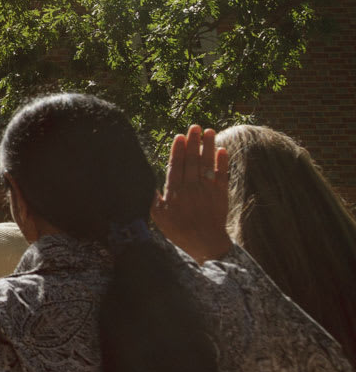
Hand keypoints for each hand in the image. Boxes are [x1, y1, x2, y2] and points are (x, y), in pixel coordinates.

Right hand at [154, 124, 232, 260]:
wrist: (205, 244)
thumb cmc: (179, 231)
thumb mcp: (158, 218)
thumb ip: (154, 199)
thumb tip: (148, 183)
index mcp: (175, 193)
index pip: (175, 166)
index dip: (178, 150)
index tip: (179, 136)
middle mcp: (191, 189)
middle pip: (192, 161)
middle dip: (193, 142)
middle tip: (195, 126)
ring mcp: (207, 191)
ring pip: (207, 164)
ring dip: (208, 147)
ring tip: (209, 131)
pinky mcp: (221, 195)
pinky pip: (222, 175)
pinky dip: (222, 162)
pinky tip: (223, 150)